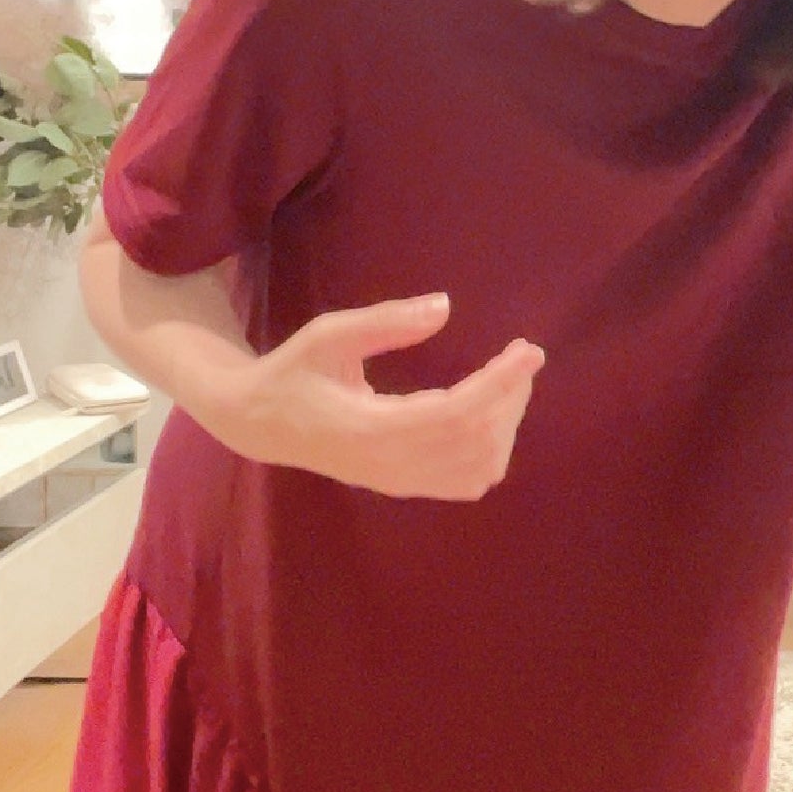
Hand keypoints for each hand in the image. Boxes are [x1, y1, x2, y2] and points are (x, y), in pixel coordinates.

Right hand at [232, 293, 544, 500]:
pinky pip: (466, 481)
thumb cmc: (293, 372)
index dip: (500, 383)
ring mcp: (400, 482)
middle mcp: (392, 465)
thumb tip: (445, 306)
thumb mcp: (329, 334)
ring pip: (479, 467)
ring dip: (506, 422)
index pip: (457, 414)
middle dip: (511, 395)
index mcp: (373, 429)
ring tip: (508, 379)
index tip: (531, 350)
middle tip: (520, 354)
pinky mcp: (405, 486)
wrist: (261, 424)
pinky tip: (489, 411)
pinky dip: (492, 448)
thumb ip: (386, 322)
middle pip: (477, 441)